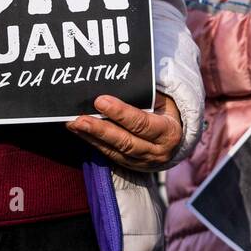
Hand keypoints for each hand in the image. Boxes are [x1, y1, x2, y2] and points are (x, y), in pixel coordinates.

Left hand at [66, 92, 183, 171]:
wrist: (176, 139)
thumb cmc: (167, 112)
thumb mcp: (164, 102)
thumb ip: (145, 97)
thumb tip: (116, 84)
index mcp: (169, 132)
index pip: (142, 124)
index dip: (121, 113)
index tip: (100, 101)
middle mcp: (157, 151)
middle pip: (126, 141)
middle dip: (101, 130)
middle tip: (79, 119)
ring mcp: (143, 162)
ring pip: (114, 151)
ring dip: (92, 137)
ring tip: (73, 124)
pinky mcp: (130, 166)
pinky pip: (109, 155)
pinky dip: (93, 143)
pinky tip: (79, 132)